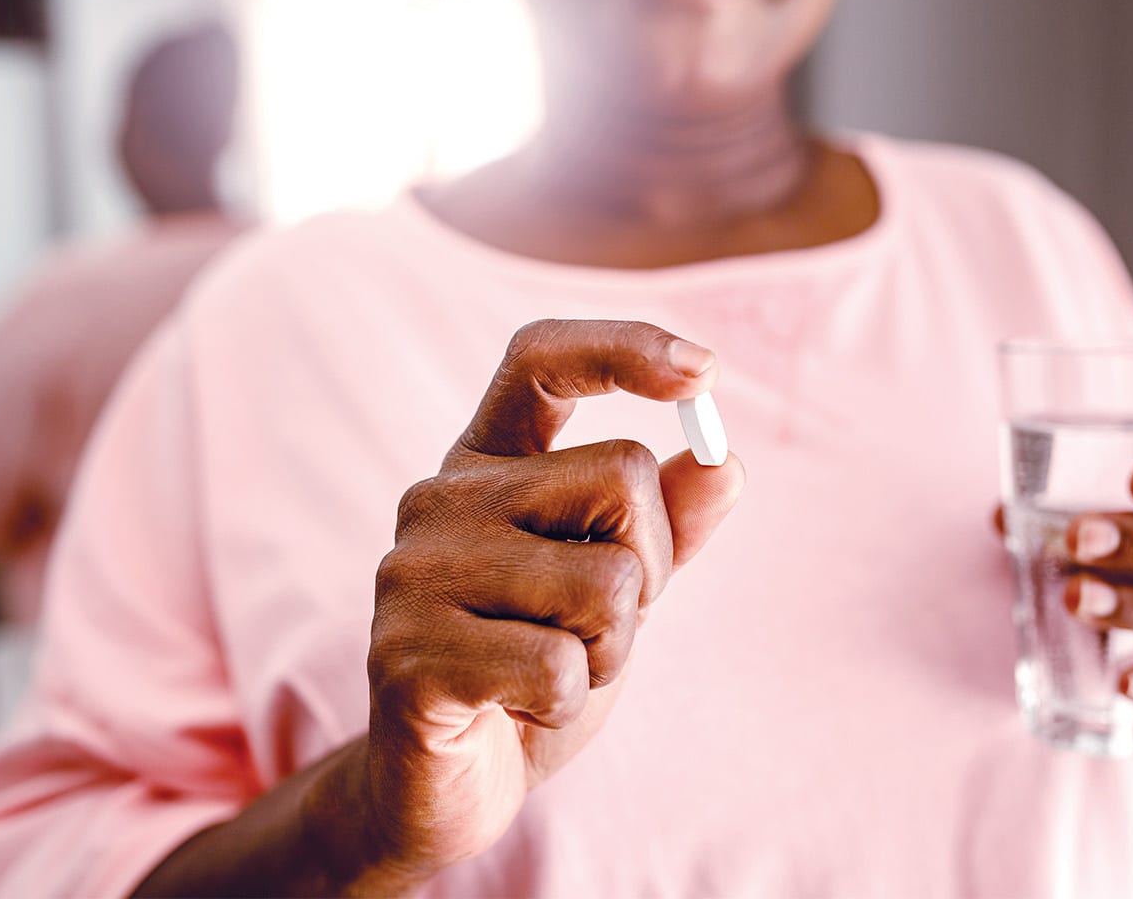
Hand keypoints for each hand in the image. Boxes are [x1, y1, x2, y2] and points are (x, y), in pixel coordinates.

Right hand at [359, 320, 744, 884]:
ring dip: (610, 648)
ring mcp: (413, 575)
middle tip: (594, 626)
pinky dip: (568, 700)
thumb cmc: (532, 669)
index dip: (623, 347)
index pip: (539, 358)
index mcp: (485, 466)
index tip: (702, 373)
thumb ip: (667, 526)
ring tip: (550, 672)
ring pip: (607, 580)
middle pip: (622, 475)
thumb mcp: (616, 589)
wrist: (445, 785)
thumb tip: (725, 463)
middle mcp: (438, 500)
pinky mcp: (407, 657)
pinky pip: (561, 664)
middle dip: (650, 566)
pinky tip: (516, 709)